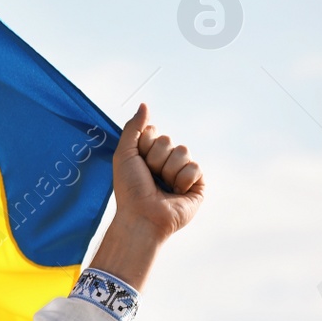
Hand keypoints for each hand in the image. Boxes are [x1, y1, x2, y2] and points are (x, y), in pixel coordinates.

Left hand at [112, 102, 204, 239]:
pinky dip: (183, 179)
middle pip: (169, 140)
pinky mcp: (197, 184)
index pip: (154, 132)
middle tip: (149, 176)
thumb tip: (145, 104)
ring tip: (162, 185)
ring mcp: (182, 172)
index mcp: (148, 154)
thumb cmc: (129, 189)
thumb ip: (134, 128)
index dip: (145, 145)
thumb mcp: (124, 154)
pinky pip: (195, 167)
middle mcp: (165, 162)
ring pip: (183, 151)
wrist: (142, 216)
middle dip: (155, 158)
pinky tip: (176, 192)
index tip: (137, 161)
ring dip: (168, 169)